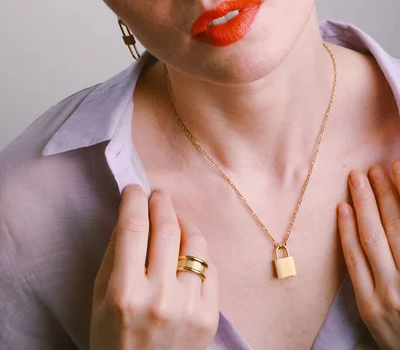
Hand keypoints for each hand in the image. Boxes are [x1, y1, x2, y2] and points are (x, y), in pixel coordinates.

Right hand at [90, 184, 218, 349]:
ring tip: (174, 221)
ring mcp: (189, 308)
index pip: (133, 229)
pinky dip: (198, 255)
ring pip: (195, 243)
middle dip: (162, 203)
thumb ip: (115, 254)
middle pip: (168, 229)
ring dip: (183, 224)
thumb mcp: (100, 297)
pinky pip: (210, 268)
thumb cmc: (113, 337)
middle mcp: (159, 298)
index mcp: (125, 293)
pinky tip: (187, 255)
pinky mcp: (210, 317)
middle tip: (158, 195)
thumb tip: (132, 214)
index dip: (134, 201)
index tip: (134, 188)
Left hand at [337, 159, 399, 349]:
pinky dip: (347, 233)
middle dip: (385, 192)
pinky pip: (355, 262)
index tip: (396, 164)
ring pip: (373, 239)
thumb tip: (398, 210)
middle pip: (395, 225)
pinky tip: (342, 209)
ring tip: (356, 178)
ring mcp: (390, 294)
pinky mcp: (369, 306)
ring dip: (364, 204)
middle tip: (374, 168)